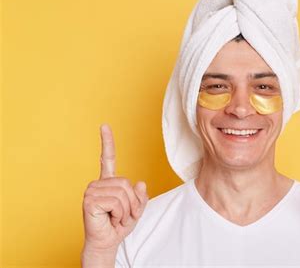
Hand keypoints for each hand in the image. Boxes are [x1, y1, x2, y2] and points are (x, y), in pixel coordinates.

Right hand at [82, 123, 148, 251]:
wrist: (106, 243)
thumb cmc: (118, 225)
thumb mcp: (136, 209)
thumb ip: (140, 196)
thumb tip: (140, 182)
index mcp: (108, 181)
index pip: (107, 157)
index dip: (107, 141)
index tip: (104, 125)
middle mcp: (98, 183)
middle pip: (126, 183)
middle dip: (131, 203)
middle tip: (123, 215)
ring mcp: (92, 191)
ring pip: (123, 193)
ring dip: (126, 210)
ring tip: (116, 218)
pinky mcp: (90, 200)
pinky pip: (116, 201)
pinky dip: (120, 213)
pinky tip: (110, 219)